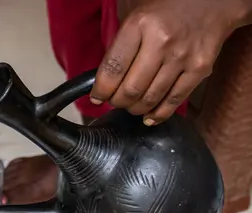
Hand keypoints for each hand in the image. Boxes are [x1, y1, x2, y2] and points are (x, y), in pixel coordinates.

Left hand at [90, 0, 250, 124]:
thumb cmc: (166, 7)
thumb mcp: (135, 15)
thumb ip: (119, 45)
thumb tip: (102, 80)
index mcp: (140, 25)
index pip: (112, 69)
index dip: (101, 90)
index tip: (97, 97)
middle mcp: (161, 42)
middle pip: (130, 89)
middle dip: (117, 102)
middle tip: (114, 101)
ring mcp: (183, 57)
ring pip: (150, 99)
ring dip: (135, 109)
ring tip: (131, 105)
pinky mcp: (201, 68)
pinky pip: (174, 100)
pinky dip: (158, 114)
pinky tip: (149, 116)